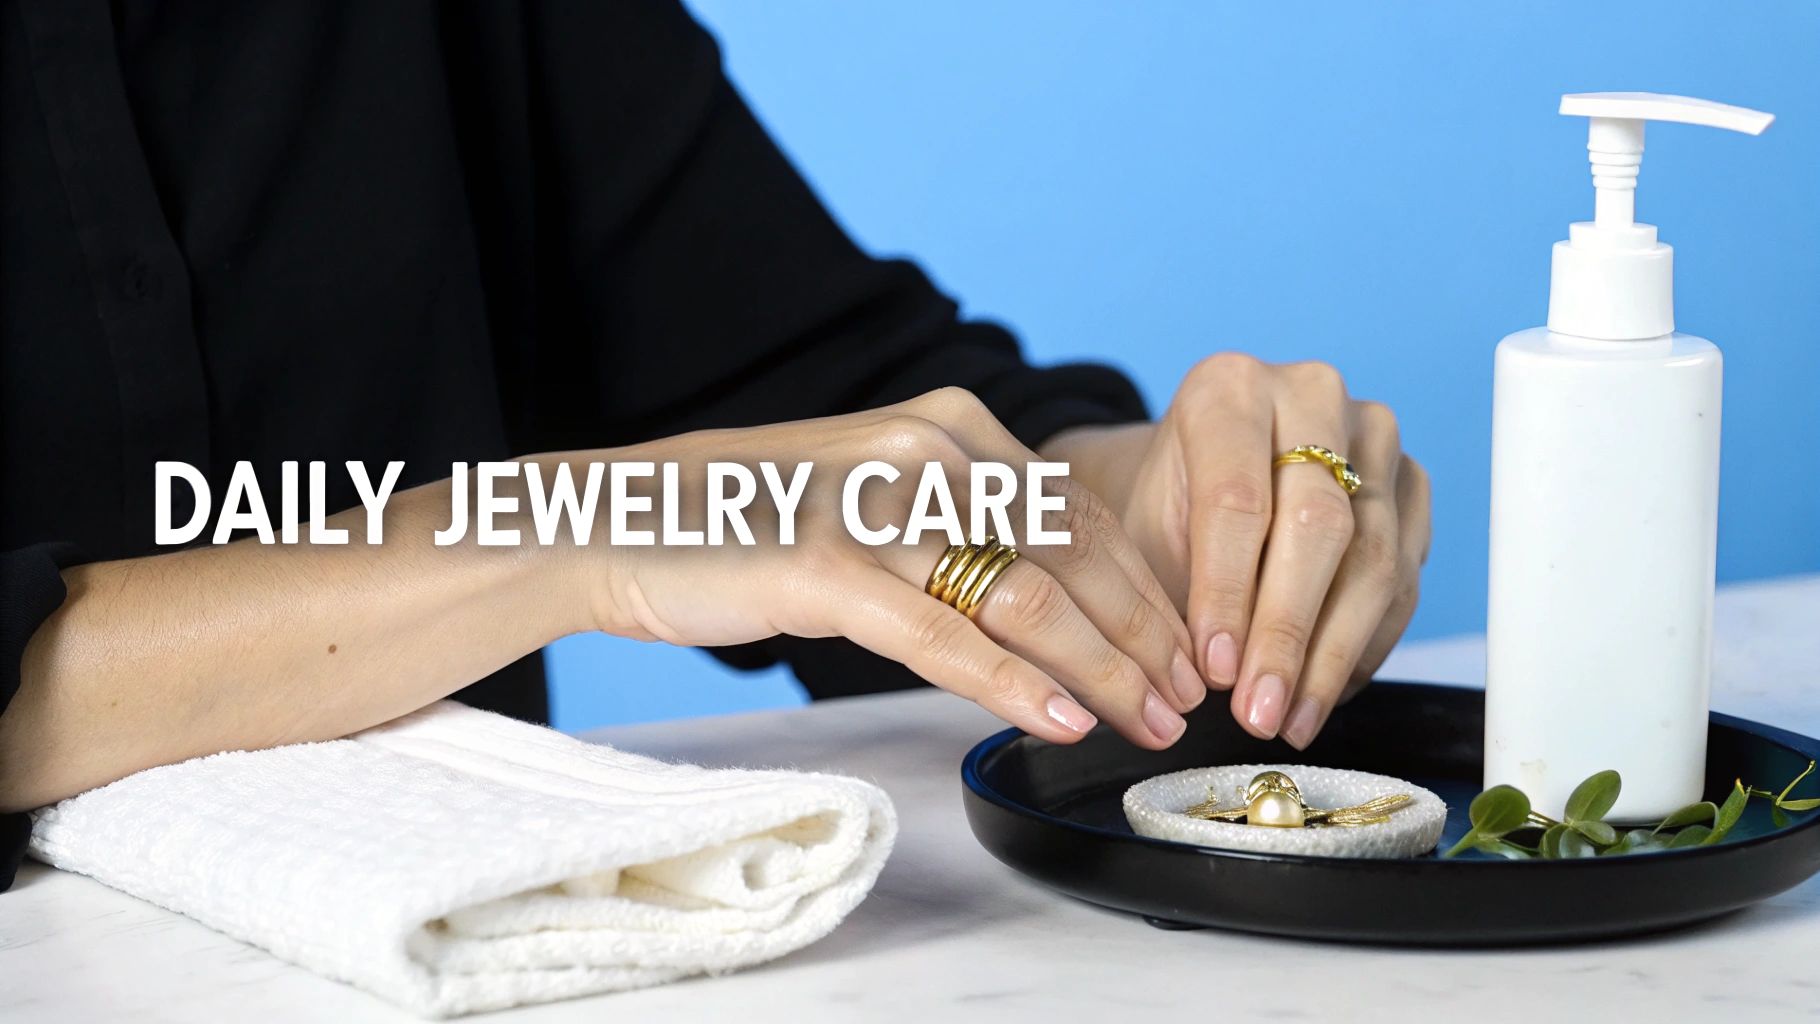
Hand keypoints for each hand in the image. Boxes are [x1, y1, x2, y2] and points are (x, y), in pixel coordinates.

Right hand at [547, 388, 1202, 748]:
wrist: (621, 522)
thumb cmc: (753, 522)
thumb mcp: (877, 501)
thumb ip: (962, 531)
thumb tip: (1055, 605)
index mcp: (949, 425)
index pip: (1080, 512)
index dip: (1143, 589)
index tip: (1179, 650)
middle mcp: (926, 449)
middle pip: (1073, 551)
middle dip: (1142, 636)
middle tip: (1182, 701)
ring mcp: (877, 502)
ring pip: (1025, 594)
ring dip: (1100, 668)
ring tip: (1144, 723)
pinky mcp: (826, 563)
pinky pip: (945, 634)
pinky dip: (1014, 683)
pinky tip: (1061, 720)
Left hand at [1048, 354, 1430, 748]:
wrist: (1199, 475)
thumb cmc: (1165, 506)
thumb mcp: (1140, 536)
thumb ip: (1170, 595)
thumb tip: (1212, 678)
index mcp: (1228, 389)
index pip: (1238, 500)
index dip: (1229, 595)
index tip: (1217, 671)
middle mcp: (1311, 395)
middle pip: (1319, 527)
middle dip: (1288, 635)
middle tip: (1259, 711)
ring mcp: (1374, 437)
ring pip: (1376, 557)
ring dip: (1332, 654)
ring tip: (1291, 718)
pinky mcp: (1411, 483)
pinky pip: (1406, 576)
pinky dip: (1366, 645)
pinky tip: (1325, 691)